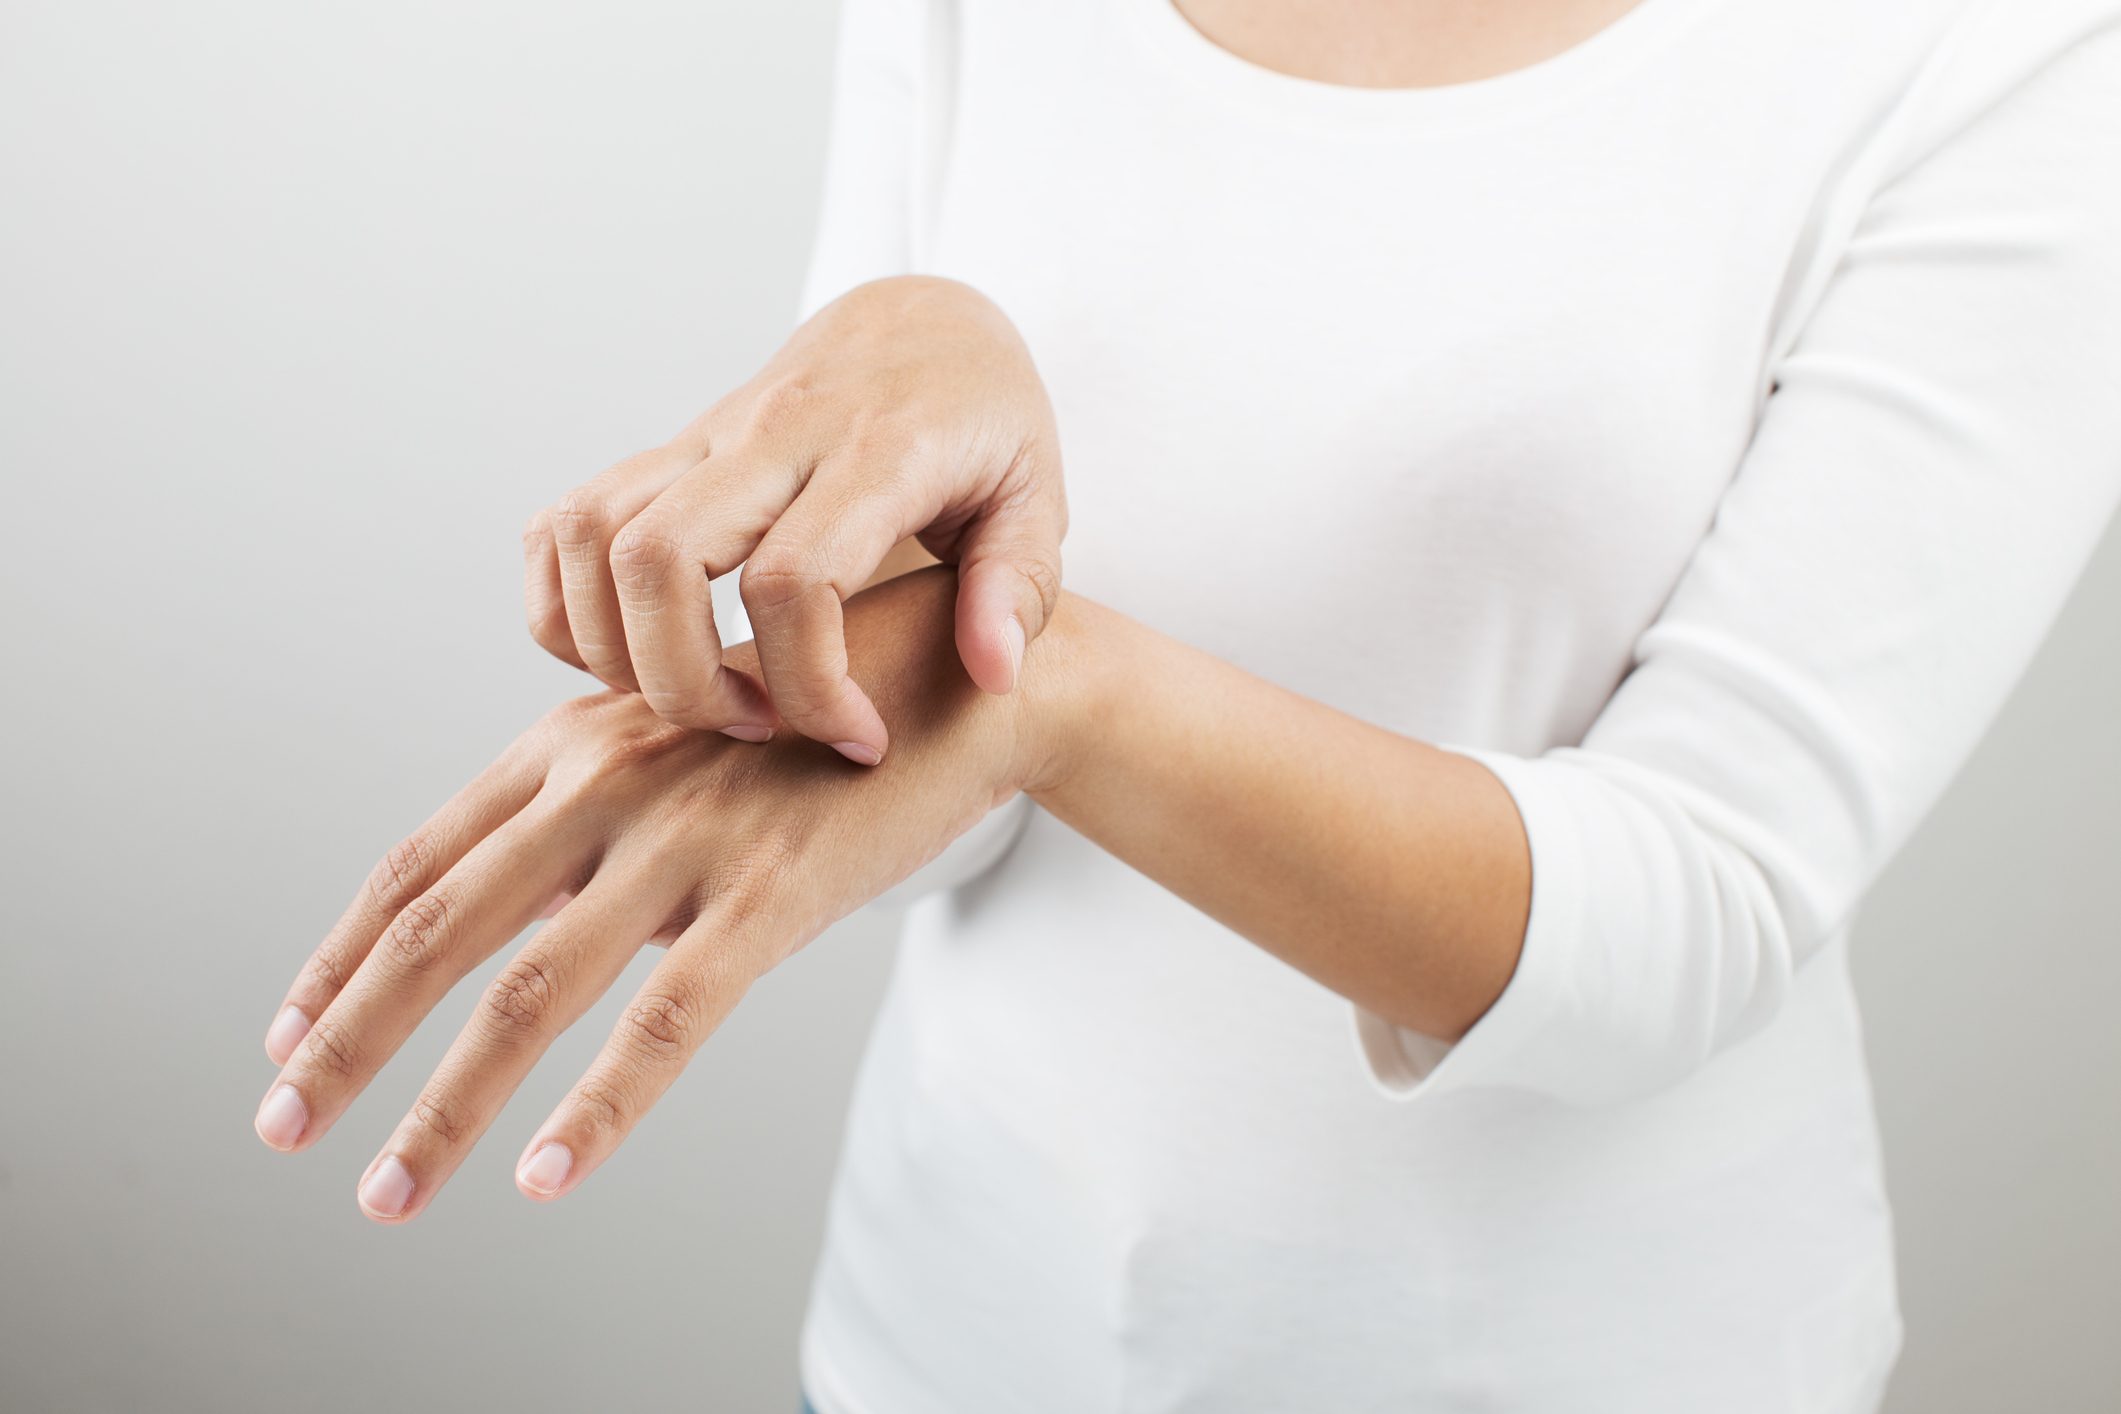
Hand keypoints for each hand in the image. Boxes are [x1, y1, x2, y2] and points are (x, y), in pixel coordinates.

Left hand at [255, 568, 1041, 1220]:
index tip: (289, 1032)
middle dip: (346, 1042)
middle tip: (283, 1126)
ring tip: (388, 1191)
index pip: (421, 864)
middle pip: (438, 931)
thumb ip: (603, 828)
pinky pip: (666, 1020)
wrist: (965, 679)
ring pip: (529, 991)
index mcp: (573, 743)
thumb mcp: (686, 750)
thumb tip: (540, 930)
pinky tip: (546, 1175)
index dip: (340, 956)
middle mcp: (606, 780)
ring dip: (442, 1105)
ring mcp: (685, 836)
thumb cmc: (825, 721)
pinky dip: (598, 1108)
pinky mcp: (771, 893)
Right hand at [522, 276, 1064, 765]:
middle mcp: (774, 432)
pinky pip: (564, 522)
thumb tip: (992, 674)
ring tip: (698, 700)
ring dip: (613, 649)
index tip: (860, 739)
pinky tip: (635, 655)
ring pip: (591, 534)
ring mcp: (706, 435)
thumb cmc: (987, 424)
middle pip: (659, 558)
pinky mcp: (666, 450)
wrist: (923, 322)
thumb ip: (1017, 586)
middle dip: (682, 682)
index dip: (811, 686)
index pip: (793, 580)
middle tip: (756, 729)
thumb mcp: (1037, 498)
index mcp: (876, 450)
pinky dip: (565, 605)